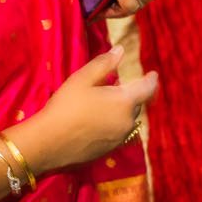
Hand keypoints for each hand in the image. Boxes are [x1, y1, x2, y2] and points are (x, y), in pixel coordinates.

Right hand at [13, 47, 159, 175]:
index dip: (151, 79)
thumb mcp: (82, 79)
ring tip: (108, 103)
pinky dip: (114, 124)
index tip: (153, 74)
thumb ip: (104, 63)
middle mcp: (127, 122)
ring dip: (123, 110)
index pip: (147, 88)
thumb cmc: (65, 106)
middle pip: (137, 105)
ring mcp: (119, 139)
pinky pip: (118, 133)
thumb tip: (121, 50)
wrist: (48, 143)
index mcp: (125, 102)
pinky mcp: (109, 151)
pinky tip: (98, 122)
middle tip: (120, 87)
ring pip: (128, 120)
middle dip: (133, 95)